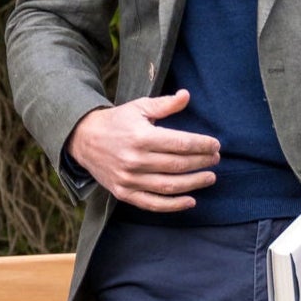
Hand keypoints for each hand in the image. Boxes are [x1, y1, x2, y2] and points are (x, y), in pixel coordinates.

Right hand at [69, 91, 221, 211]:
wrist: (84, 139)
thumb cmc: (117, 121)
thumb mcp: (139, 107)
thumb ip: (165, 104)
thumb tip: (187, 95)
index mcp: (141, 136)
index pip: (180, 144)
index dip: (202, 145)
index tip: (215, 145)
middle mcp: (135, 160)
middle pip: (178, 165)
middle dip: (202, 162)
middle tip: (216, 159)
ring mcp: (129, 179)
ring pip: (169, 186)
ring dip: (194, 183)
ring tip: (210, 177)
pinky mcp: (124, 193)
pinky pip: (153, 203)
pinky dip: (174, 205)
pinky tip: (191, 200)